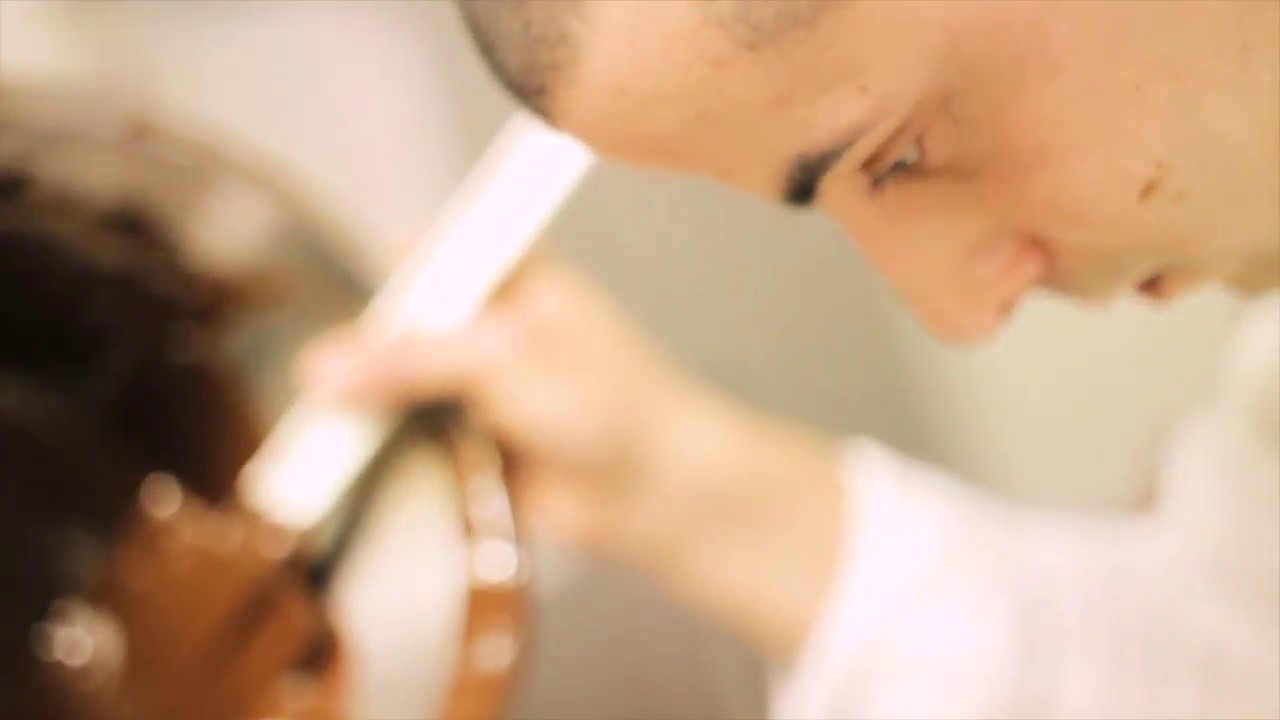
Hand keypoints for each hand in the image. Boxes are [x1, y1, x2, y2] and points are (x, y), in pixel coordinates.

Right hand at [296, 254, 844, 658]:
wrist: (655, 491)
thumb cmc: (606, 403)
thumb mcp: (505, 361)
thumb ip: (412, 360)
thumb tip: (318, 368)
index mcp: (512, 273)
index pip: (428, 256)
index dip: (385, 283)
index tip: (347, 319)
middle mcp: (489, 322)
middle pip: (401, 324)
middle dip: (363, 354)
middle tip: (319, 383)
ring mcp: (477, 384)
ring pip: (398, 384)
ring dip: (369, 407)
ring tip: (326, 426)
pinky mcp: (468, 440)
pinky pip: (409, 436)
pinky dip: (385, 448)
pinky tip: (352, 461)